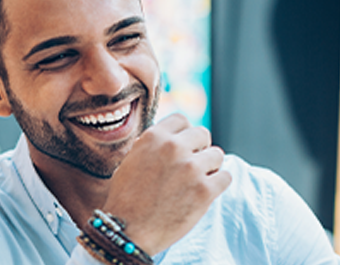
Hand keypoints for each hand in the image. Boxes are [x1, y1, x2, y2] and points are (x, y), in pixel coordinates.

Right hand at [102, 114, 231, 255]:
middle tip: (191, 165)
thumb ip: (151, 146)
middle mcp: (173, 148)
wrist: (129, 231)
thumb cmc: (126, 198)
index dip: (183, 133)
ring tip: (196, 180)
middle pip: (203, 134)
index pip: (181, 120)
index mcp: (153, 137)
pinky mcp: (204, 191)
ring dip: (209, 167)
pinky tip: (204, 191)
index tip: (183, 145)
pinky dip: (218, 184)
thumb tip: (168, 137)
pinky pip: (226, 177)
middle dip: (199, 148)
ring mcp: (191, 168)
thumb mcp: (130, 161)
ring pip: (217, 155)